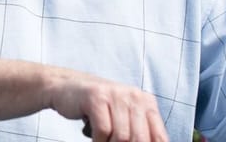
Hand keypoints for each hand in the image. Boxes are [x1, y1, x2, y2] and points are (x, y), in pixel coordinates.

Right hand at [46, 71, 166, 141]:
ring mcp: (115, 94)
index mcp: (146, 102)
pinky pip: (103, 130)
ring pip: (121, 137)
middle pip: (139, 139)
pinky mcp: (96, 97)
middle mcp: (134, 95)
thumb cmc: (98, 108)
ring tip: (101, 141)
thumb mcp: (124, 116)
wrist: (66, 88)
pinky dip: (98, 140)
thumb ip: (138, 132)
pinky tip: (93, 137)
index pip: (159, 137)